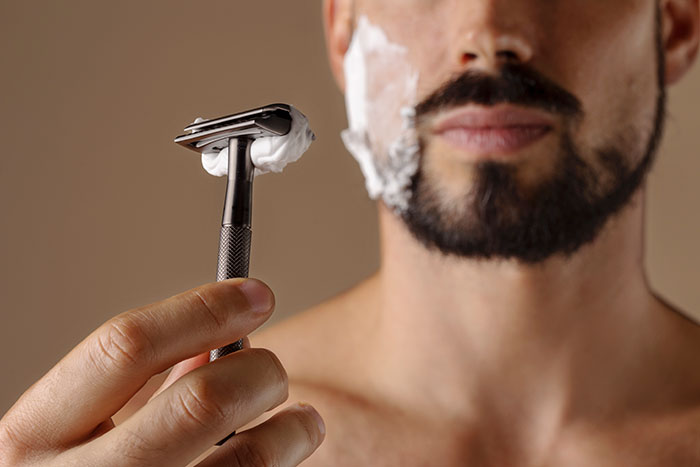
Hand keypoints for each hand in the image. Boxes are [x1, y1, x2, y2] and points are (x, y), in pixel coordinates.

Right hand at [0, 279, 324, 465]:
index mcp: (36, 432)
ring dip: (290, 428)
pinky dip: (283, 460)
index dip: (203, 310)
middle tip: (273, 370)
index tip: (256, 294)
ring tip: (302, 420)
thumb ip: (136, 386)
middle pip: (200, 400)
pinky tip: (285, 453)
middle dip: (258, 371)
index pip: (126, 346)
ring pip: (246, 458)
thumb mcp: (74, 432)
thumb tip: (221, 340)